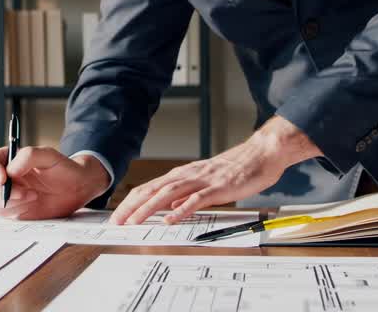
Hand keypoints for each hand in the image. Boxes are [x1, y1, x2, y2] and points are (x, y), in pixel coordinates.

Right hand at [0, 145, 110, 220]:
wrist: (78, 188)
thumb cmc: (63, 168)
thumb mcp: (48, 155)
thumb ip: (27, 157)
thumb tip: (9, 171)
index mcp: (8, 159)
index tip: (4, 178)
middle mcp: (5, 176)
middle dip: (1, 191)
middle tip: (23, 193)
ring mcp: (9, 194)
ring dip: (11, 201)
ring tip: (34, 196)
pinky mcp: (15, 209)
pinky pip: (3, 213)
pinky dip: (16, 210)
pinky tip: (33, 204)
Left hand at [110, 115, 322, 224]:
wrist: (261, 154)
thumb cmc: (236, 169)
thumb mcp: (204, 183)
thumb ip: (185, 194)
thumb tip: (167, 207)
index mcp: (183, 175)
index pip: (149, 188)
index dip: (131, 202)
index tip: (118, 216)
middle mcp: (188, 175)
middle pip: (153, 190)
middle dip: (132, 207)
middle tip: (116, 222)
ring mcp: (202, 180)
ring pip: (168, 194)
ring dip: (149, 208)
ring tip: (134, 222)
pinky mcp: (218, 187)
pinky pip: (197, 199)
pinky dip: (181, 209)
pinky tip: (170, 218)